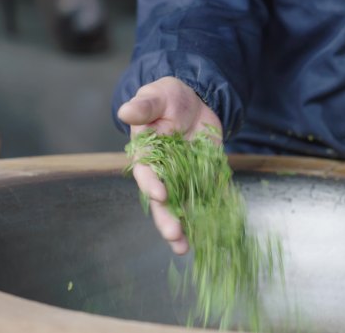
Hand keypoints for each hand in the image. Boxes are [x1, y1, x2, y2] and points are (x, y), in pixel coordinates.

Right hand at [117, 76, 222, 254]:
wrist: (195, 99)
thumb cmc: (167, 98)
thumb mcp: (156, 96)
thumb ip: (144, 106)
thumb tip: (126, 111)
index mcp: (147, 154)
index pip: (146, 173)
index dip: (151, 184)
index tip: (160, 194)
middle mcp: (164, 171)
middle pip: (162, 200)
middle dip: (166, 218)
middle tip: (173, 237)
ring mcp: (185, 176)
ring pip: (183, 205)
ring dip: (185, 226)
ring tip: (185, 247)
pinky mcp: (206, 175)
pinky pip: (210, 196)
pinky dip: (214, 211)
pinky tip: (217, 230)